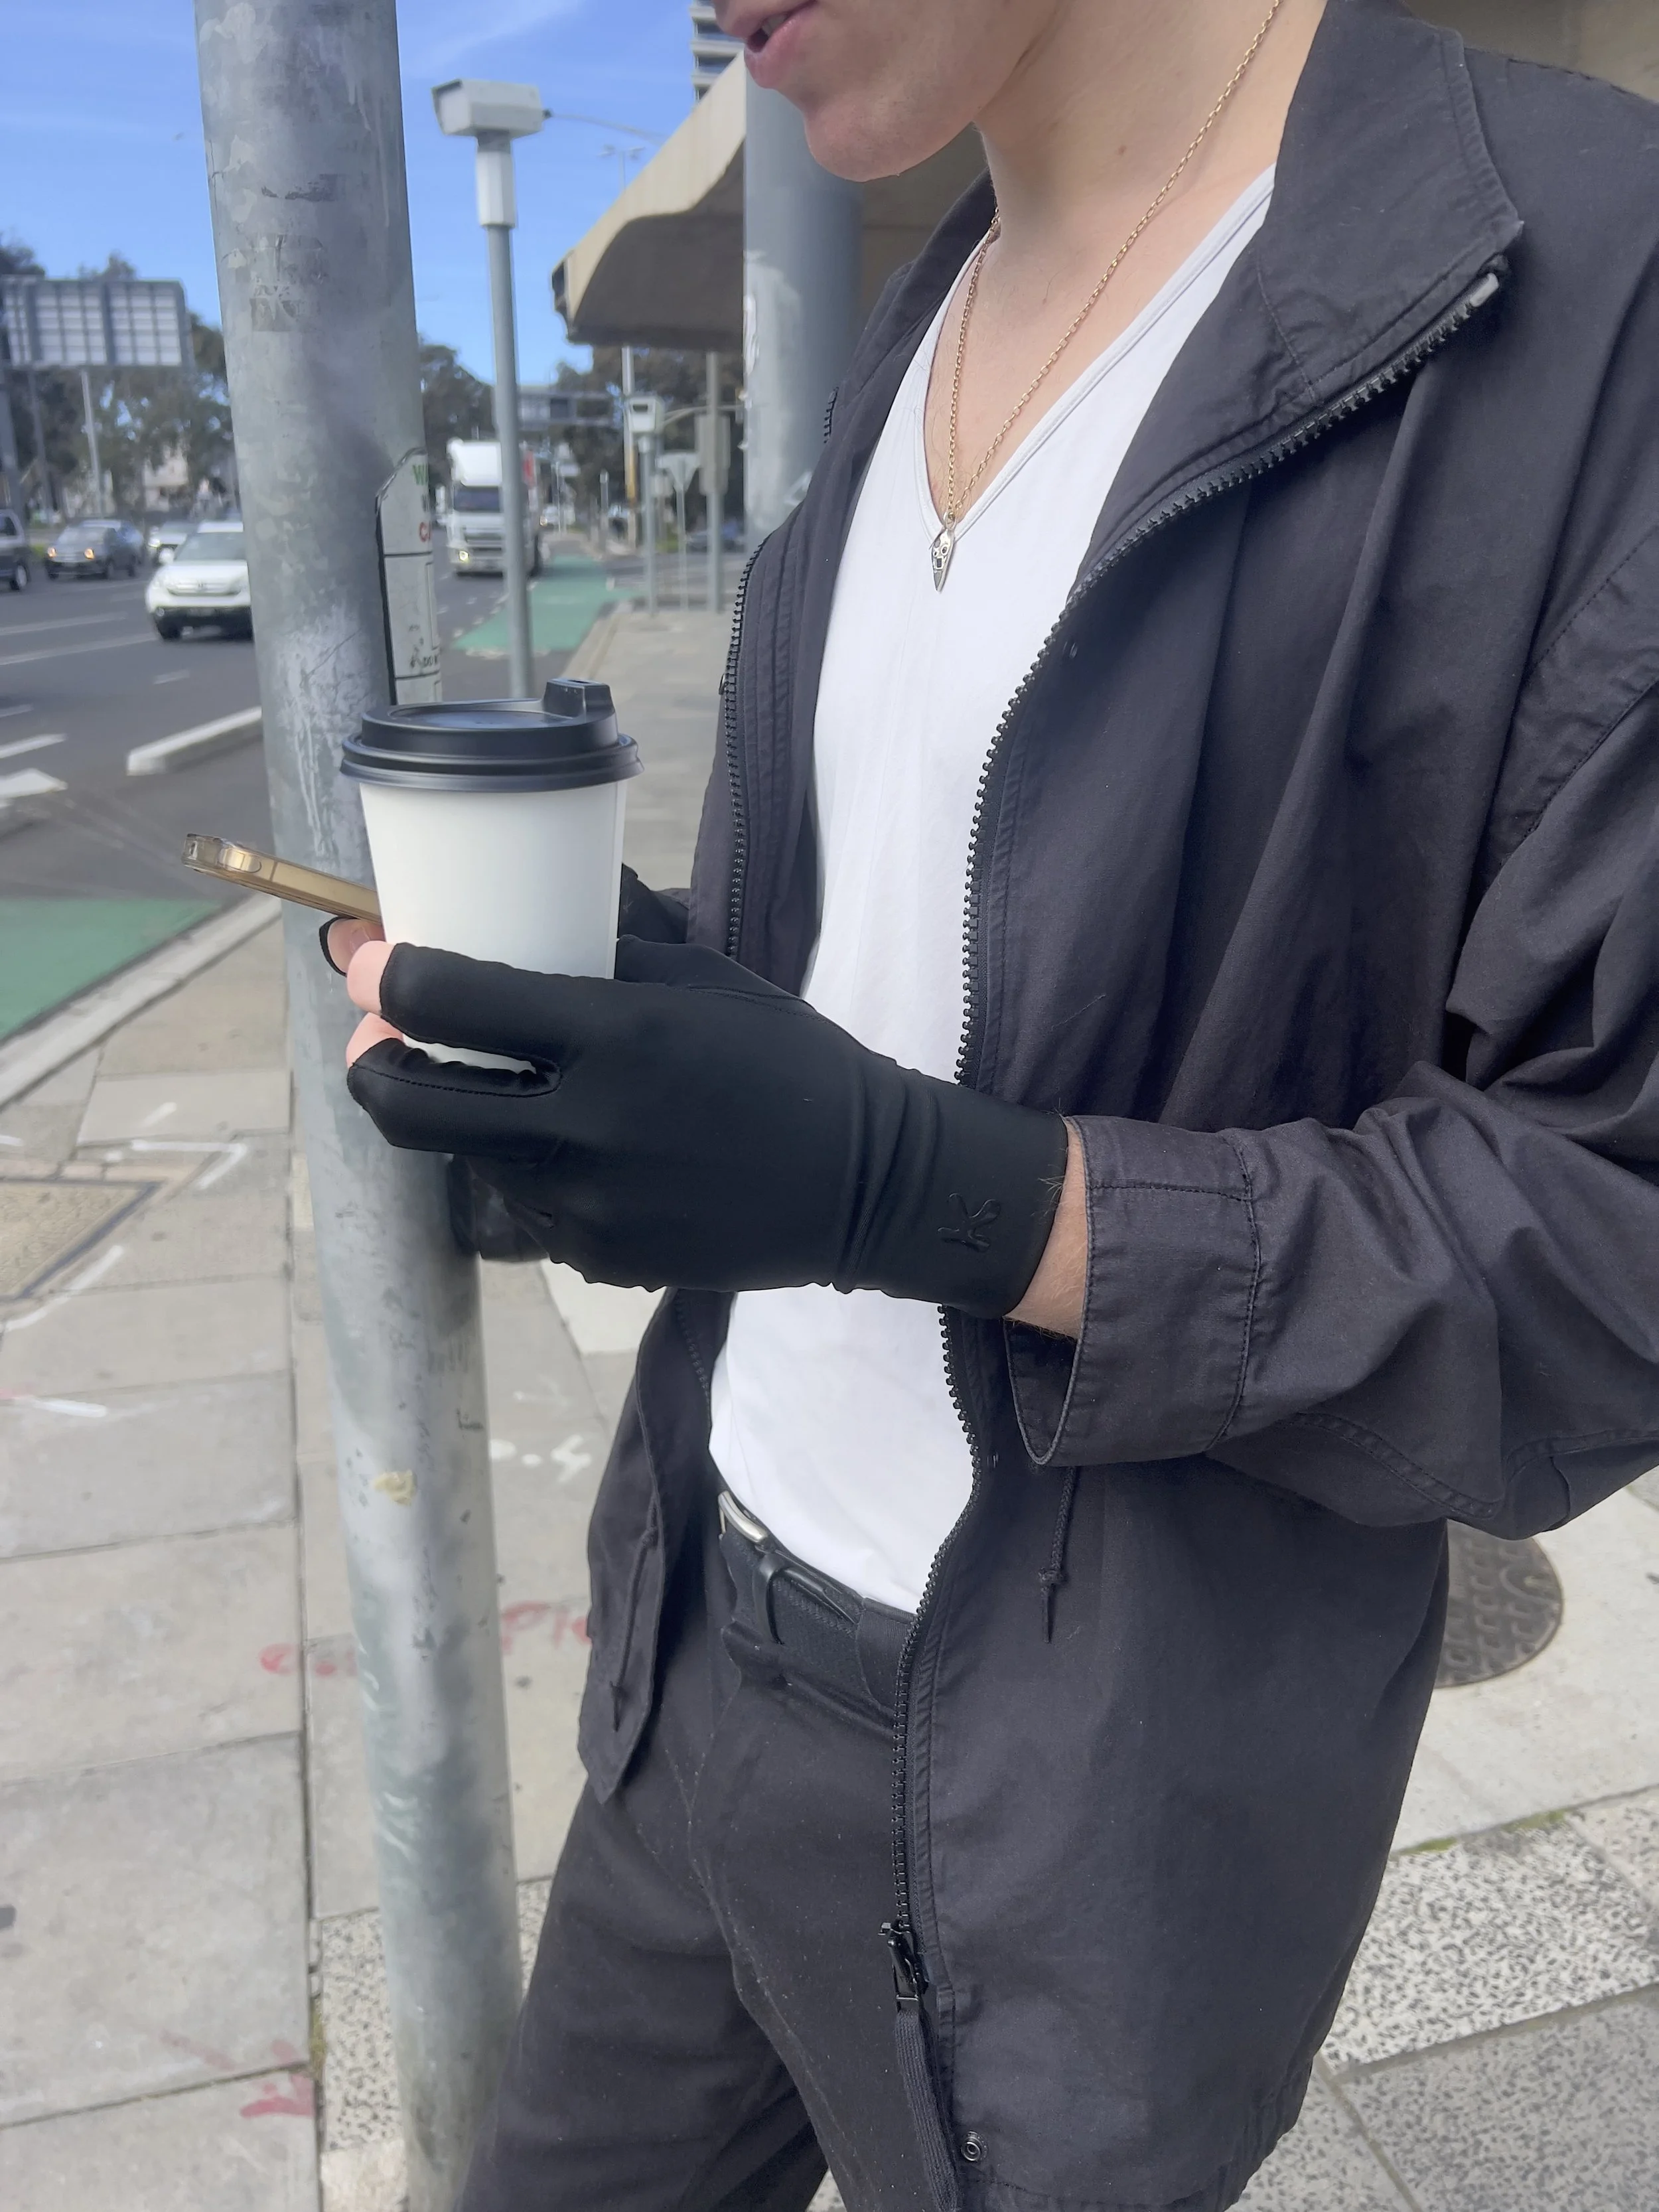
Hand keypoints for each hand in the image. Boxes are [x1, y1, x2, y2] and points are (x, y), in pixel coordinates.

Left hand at [341, 937, 1066, 1311]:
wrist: (864, 1186)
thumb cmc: (784, 1060)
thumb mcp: (700, 978)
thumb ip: (597, 952)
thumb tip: (502, 906)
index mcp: (617, 1036)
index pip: (447, 1000)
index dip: (386, 975)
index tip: (370, 959)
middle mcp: (586, 1127)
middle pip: (407, 1105)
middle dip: (372, 1064)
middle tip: (381, 1038)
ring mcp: (584, 1206)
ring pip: (466, 1153)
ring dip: (465, 1114)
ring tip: (513, 1085)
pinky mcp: (595, 1259)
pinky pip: (523, 1205)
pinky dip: (528, 1167)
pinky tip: (585, 1148)